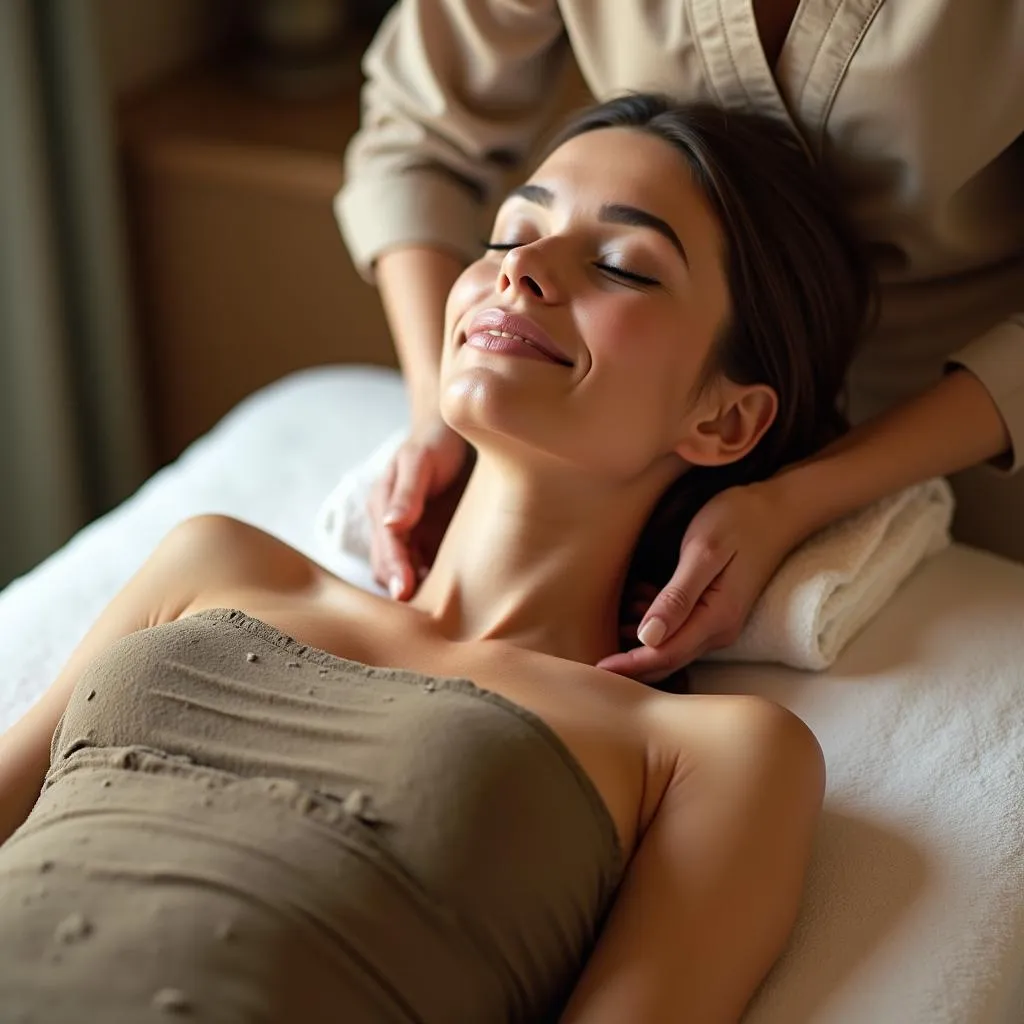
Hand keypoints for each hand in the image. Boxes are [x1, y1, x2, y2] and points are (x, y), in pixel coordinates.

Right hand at [368, 418, 471, 599]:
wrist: (452, 434)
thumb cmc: (433, 443)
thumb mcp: (418, 460)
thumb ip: (407, 492)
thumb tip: (392, 524)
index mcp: (381, 508)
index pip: (386, 547)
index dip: (394, 570)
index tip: (403, 592)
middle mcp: (392, 528)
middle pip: (390, 569)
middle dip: (402, 591)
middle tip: (424, 619)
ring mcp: (411, 537)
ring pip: (407, 575)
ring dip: (418, 593)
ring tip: (440, 615)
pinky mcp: (431, 542)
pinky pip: (429, 570)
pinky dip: (436, 585)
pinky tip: (456, 599)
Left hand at [597, 482, 802, 682]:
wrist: (776, 509)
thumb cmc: (738, 521)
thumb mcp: (703, 552)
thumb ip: (677, 596)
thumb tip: (648, 637)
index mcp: (716, 619)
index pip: (665, 656)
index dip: (629, 666)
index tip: (596, 669)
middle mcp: (719, 630)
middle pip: (667, 660)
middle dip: (630, 659)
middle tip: (593, 645)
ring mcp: (719, 623)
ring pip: (670, 646)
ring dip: (639, 636)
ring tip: (619, 605)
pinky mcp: (715, 612)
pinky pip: (678, 631)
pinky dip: (652, 622)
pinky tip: (640, 594)